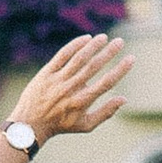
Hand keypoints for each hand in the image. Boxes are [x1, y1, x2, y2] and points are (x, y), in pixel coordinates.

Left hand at [9, 33, 129, 144]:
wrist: (30, 123)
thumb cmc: (61, 125)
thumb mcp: (86, 125)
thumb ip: (106, 112)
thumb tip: (124, 99)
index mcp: (82, 101)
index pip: (107, 82)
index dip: (121, 69)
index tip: (131, 58)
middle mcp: (71, 89)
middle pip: (94, 66)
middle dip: (109, 53)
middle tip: (120, 42)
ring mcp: (58, 79)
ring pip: (78, 58)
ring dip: (93, 46)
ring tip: (104, 37)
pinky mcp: (46, 73)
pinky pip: (62, 55)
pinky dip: (74, 45)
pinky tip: (86, 38)